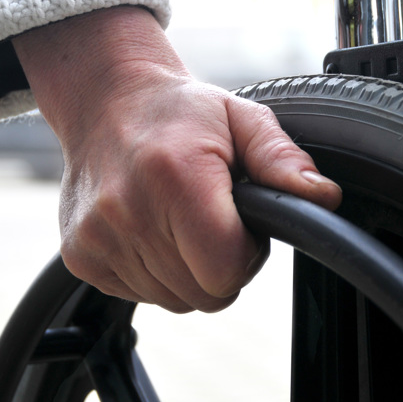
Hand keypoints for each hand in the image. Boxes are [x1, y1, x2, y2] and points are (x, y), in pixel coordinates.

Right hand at [13, 6, 341, 312]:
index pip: (225, 268)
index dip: (246, 253)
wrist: (107, 101)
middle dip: (222, 264)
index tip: (242, 223)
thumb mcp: (243, 119)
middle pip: (203, 293)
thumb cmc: (182, 112)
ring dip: (190, 270)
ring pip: (174, 300)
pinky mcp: (79, 255)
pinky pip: (141, 296)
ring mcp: (97, 237)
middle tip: (215, 218)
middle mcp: (127, 209)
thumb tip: (323, 196)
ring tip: (183, 219)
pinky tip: (154, 228)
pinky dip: (157, 272)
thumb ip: (283, 160)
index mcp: (176, 175)